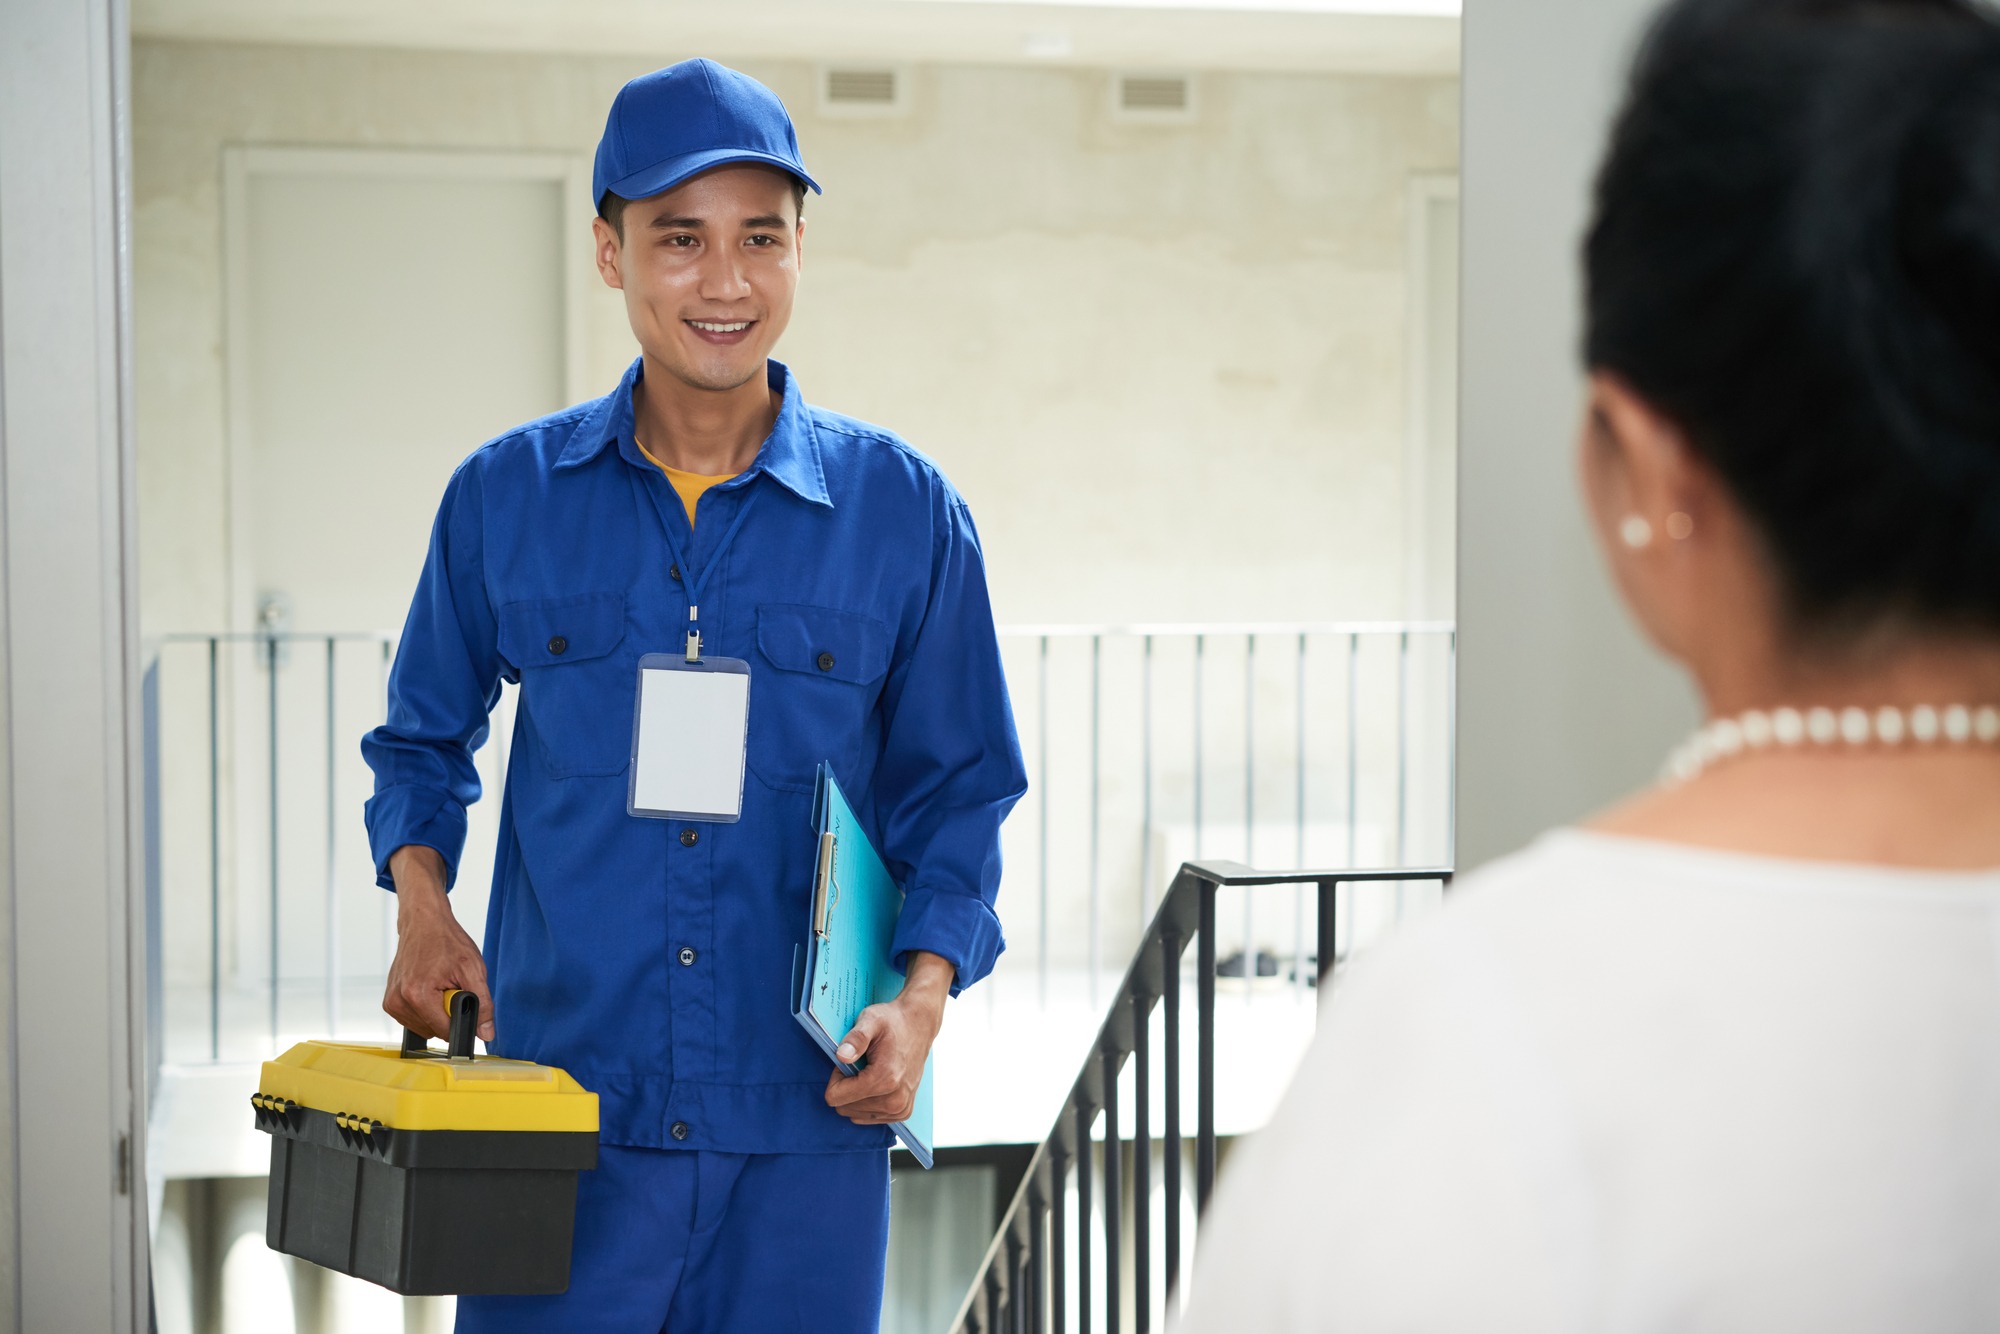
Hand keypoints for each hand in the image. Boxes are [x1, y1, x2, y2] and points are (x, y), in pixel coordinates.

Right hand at [382, 845, 494, 1043]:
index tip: (463, 1001)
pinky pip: (413, 1019)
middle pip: (434, 1031)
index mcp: (418, 996)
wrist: (423, 923)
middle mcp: (399, 1002)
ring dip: (436, 1012)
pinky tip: (428, 987)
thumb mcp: (473, 969)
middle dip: (447, 1013)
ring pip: (423, 1027)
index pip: (446, 1032)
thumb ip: (483, 1004)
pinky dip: (425, 1008)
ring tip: (439, 985)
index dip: (462, 1021)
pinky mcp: (389, 1002)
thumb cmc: (446, 941)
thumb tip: (486, 1033)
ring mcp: (391, 1002)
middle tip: (450, 986)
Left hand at [824, 951, 953, 1124]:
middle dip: (847, 1086)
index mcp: (884, 1079)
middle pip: (844, 1108)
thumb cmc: (893, 1022)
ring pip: (856, 1114)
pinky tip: (877, 1082)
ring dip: (857, 1094)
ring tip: (871, 1071)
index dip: (837, 1077)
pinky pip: (870, 1118)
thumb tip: (841, 1056)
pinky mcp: (903, 1112)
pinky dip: (867, 1102)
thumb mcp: (871, 1020)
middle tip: (861, 1064)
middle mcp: (894, 1099)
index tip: (850, 1061)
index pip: (836, 1098)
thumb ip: (856, 1038)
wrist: (919, 1025)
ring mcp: (900, 1108)